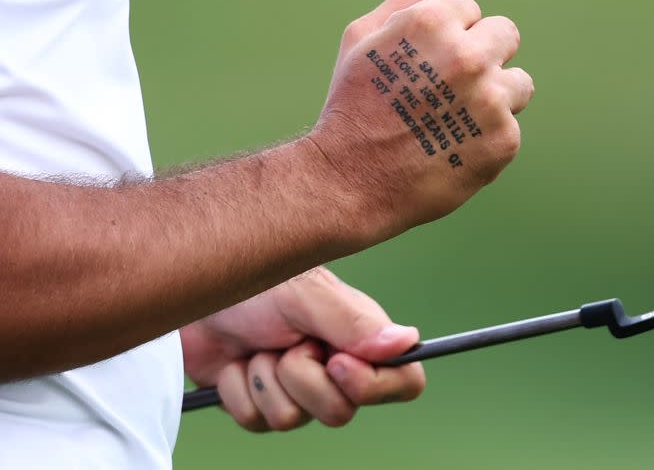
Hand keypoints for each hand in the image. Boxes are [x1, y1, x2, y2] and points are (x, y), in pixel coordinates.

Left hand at [180, 267, 425, 430]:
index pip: (404, 381)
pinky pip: (256, 421)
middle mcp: (336, 368)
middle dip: (301, 378)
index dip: (375, 386)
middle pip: (340, 412)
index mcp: (361, 338)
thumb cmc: (256, 283)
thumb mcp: (306, 295)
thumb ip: (353, 322)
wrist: (196, 290)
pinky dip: (238, 390)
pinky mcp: (261, 403)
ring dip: (265, 380)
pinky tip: (235, 361)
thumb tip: (406, 342)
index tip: (338, 364)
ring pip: (293, 420)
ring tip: (256, 346)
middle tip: (286, 343)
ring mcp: (298, 389)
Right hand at [308, 0, 534, 242]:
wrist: (349, 182)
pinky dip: (486, 140)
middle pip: (505, 36)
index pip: (470, 11)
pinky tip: (452, 151)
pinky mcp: (503, 141)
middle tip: (441, 94)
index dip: (442, 40)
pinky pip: (511, 127)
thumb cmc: (353, 105)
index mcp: (432, 21)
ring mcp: (490, 100)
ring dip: (493, 98)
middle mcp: (468, 56)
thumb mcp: (365, 36)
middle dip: (480, 58)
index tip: (418, 69)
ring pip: (518, 83)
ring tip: (450, 123)